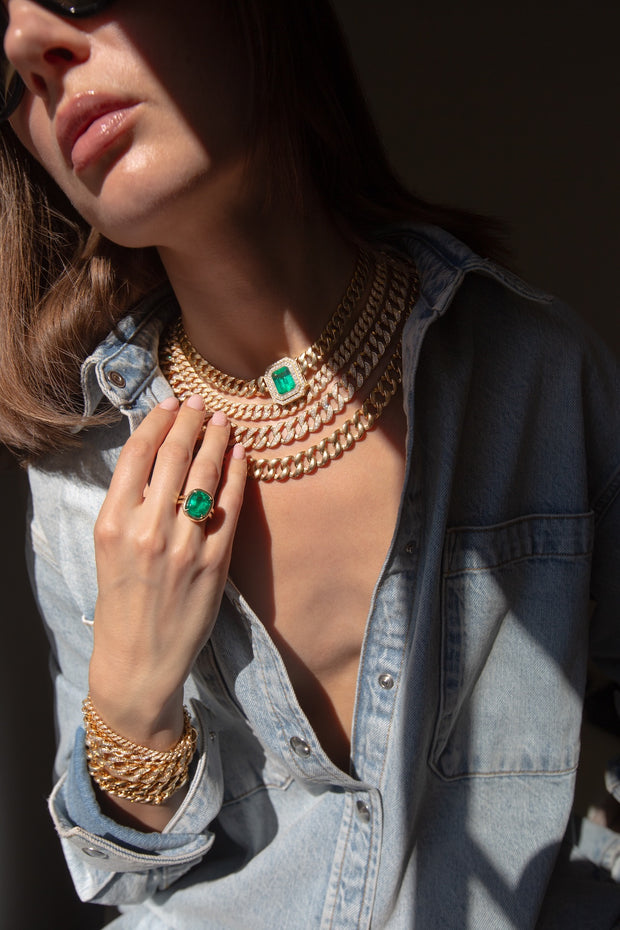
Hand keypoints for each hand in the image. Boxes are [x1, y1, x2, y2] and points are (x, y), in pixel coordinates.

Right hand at [88, 395, 245, 748]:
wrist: (139, 658)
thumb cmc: (121, 601)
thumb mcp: (108, 547)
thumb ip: (128, 503)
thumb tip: (157, 453)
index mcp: (113, 521)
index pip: (138, 453)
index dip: (158, 420)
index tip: (170, 403)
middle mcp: (147, 529)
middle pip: (174, 455)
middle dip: (190, 421)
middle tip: (201, 403)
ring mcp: (184, 545)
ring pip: (204, 474)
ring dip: (216, 440)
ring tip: (222, 421)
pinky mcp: (215, 562)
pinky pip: (230, 506)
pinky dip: (237, 475)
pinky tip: (240, 455)